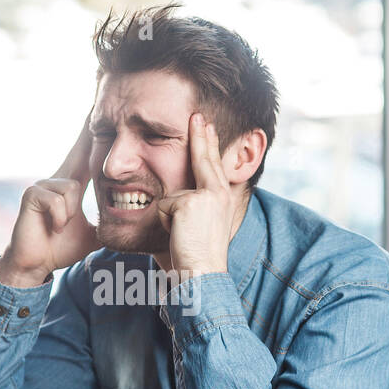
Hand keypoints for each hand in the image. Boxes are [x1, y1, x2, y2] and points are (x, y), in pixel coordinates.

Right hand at [0, 111, 100, 286]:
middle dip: (88, 129)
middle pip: (78, 149)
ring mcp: (43, 184)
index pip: (88, 156)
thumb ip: (107, 224)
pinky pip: (59, 200)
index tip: (101, 114)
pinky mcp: (32, 194)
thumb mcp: (92, 233)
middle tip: (98, 103)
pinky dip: (61, 218)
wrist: (36, 263)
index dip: (94, 136)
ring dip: (71, 212)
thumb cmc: (61, 247)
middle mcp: (58, 178)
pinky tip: (53, 226)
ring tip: (62, 224)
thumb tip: (130, 227)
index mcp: (72, 185)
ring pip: (71, 188)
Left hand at [155, 113, 240, 275]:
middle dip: (202, 135)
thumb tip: (173, 196)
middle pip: (204, 158)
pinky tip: (178, 235)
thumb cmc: (197, 258)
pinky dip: (165, 222)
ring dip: (170, 216)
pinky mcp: (190, 202)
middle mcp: (220, 192)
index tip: (205, 123)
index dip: (208, 143)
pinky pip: (164, 206)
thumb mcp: (199, 226)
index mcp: (224, 197)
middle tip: (198, 114)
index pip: (212, 164)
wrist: (203, 274)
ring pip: (172, 194)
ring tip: (183, 235)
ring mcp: (206, 195)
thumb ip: (192, 206)